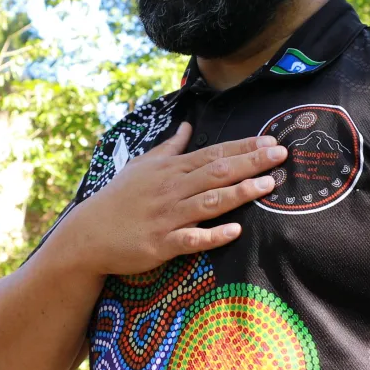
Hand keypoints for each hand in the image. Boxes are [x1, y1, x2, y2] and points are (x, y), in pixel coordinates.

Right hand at [54, 122, 286, 276]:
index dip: (243, 147)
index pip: (213, 154)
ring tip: (268, 185)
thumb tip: (187, 125)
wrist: (88, 234)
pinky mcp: (161, 244)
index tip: (271, 141)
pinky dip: (213, 235)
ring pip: (209, 202)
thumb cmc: (118, 198)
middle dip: (251, 162)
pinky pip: (191, 239)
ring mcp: (167, 217)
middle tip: (281, 154)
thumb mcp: (142, 165)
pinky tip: (235, 231)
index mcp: (170, 170)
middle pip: (217, 172)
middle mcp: (172, 189)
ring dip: (240, 193)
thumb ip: (169, 147)